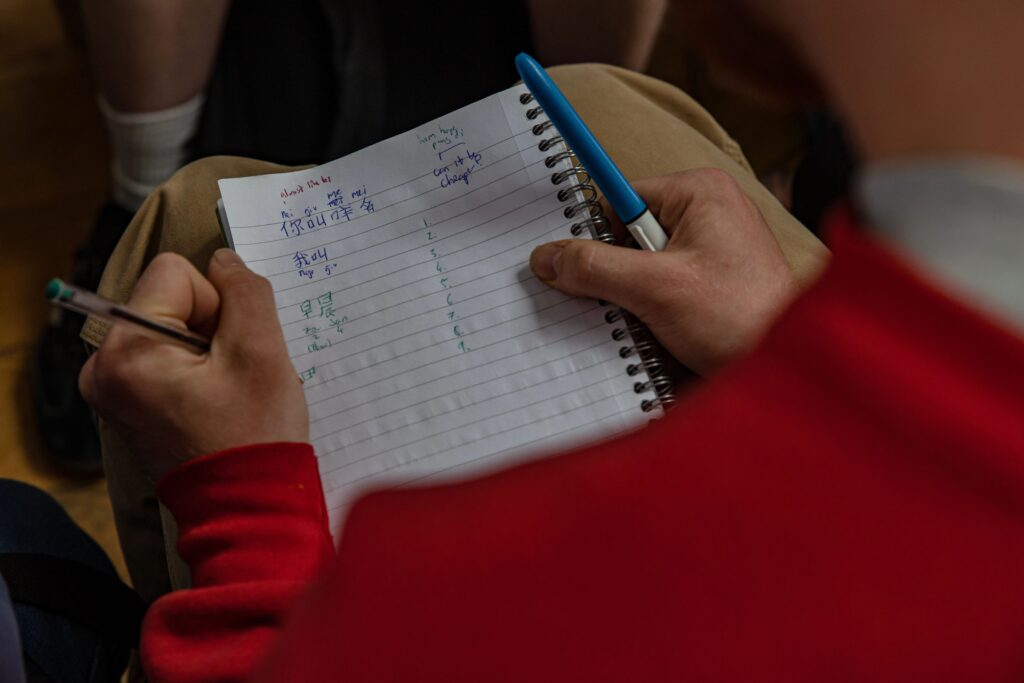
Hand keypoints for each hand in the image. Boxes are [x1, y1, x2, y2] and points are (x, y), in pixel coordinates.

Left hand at [80, 249, 307, 480]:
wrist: (247, 508)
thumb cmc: (253, 437)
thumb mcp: (262, 352)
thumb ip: (245, 291)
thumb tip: (225, 259)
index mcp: (126, 352)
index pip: (175, 273)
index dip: (219, 302)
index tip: (232, 350)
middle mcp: (104, 368)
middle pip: (168, 299)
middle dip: (211, 326)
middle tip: (232, 373)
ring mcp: (112, 388)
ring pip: (171, 326)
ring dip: (208, 348)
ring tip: (225, 389)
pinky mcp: (128, 402)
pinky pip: (165, 355)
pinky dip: (196, 367)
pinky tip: (215, 399)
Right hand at [530, 168, 803, 373]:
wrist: (790, 371)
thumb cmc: (740, 318)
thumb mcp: (654, 289)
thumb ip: (594, 267)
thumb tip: (546, 257)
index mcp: (700, 191)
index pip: (620, 198)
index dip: (594, 234)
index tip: (568, 264)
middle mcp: (709, 212)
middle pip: (629, 233)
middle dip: (614, 272)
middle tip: (616, 304)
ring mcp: (714, 248)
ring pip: (643, 264)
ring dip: (632, 296)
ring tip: (644, 322)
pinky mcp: (714, 282)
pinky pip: (663, 285)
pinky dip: (651, 309)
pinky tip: (656, 332)